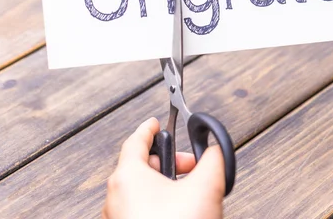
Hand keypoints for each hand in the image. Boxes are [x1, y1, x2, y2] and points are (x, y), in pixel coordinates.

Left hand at [102, 117, 225, 218]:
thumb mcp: (205, 187)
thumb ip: (213, 159)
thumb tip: (216, 149)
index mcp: (127, 177)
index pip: (135, 141)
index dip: (149, 129)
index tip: (156, 123)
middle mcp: (116, 196)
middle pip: (140, 166)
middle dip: (168, 161)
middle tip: (190, 165)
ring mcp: (118, 217)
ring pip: (140, 189)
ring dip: (164, 184)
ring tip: (189, 191)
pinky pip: (139, 208)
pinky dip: (157, 202)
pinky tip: (180, 210)